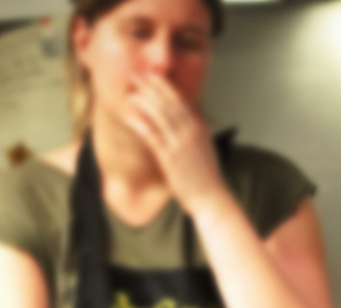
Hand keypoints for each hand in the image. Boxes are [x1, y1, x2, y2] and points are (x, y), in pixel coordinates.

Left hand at [123, 73, 226, 214]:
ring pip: (160, 115)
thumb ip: (196, 132)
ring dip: (144, 101)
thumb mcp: (205, 148)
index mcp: (200, 127)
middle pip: (169, 103)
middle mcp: (192, 132)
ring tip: (130, 92)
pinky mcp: (170, 158)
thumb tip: (189, 119)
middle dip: (152, 87)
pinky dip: (140, 123)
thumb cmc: (206, 177)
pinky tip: (129, 116)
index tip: (152, 76)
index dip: (165, 86)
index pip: (181, 100)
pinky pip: (152, 135)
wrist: (211, 198)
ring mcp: (181, 144)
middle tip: (137, 76)